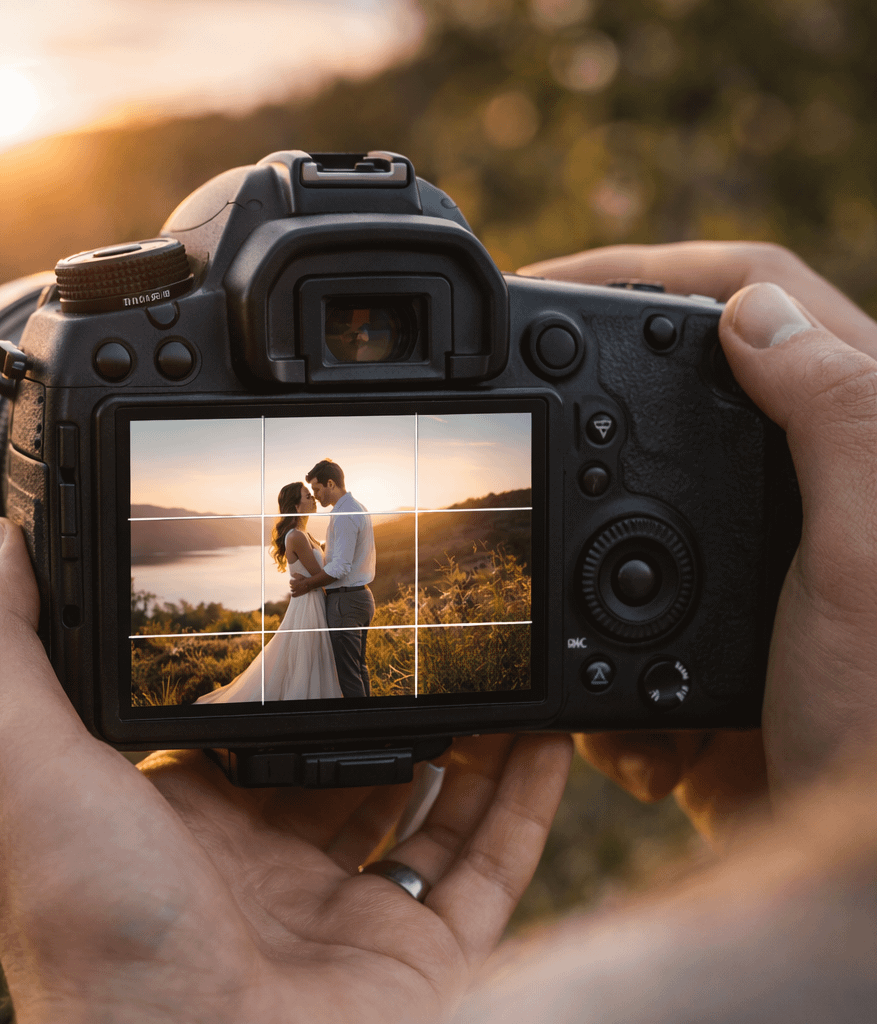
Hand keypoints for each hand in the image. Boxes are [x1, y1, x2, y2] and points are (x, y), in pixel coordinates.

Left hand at [0, 518, 571, 1023]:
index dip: (260, 659)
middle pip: (329, 758)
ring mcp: (336, 916)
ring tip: (494, 658)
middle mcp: (252, 865)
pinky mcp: (415, 960)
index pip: (222, 718)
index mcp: (163, 817)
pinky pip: (488, 870)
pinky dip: (524, 803)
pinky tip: (546, 734)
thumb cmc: (88, 930)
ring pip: (419, 806)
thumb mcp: (16, 759)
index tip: (296, 589)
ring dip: (461, 735)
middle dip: (372, 692)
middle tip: (416, 612)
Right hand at [520, 242, 876, 841]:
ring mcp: (757, 568)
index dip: (649, 270)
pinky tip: (621, 724)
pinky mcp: (713, 641)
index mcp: (860, 441)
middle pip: (676, 393)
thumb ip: (835, 418)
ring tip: (544, 602)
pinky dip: (598, 673)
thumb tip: (749, 312)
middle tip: (508, 424)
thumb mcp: (868, 559)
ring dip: (578, 573)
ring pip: (626, 517)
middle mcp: (813, 486)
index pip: (758, 298)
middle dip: (587, 422)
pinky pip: (616, 624)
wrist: (859, 872)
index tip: (546, 290)